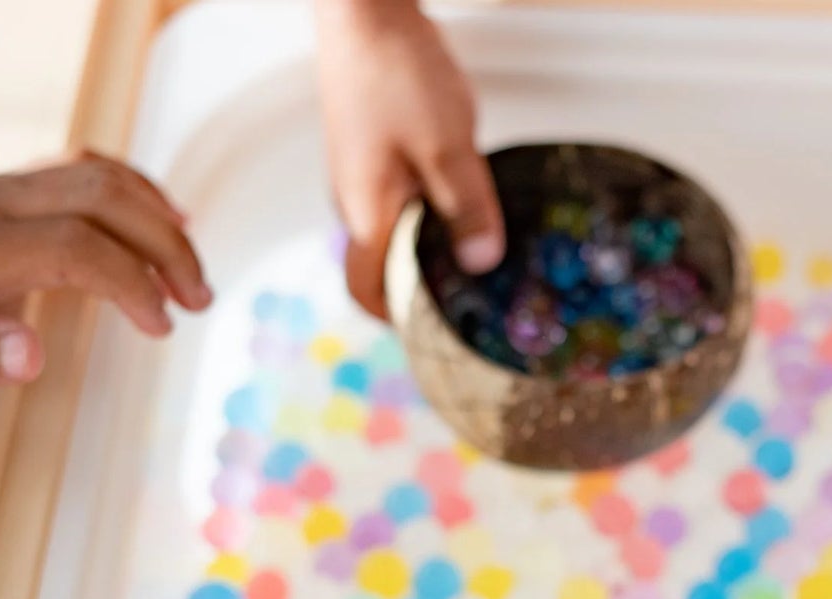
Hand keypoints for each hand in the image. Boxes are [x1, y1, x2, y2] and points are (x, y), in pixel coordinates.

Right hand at [316, 0, 502, 317]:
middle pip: (380, 263)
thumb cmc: (396, 71)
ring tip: (470, 247)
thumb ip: (468, 210)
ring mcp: (355, 170)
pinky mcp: (366, 145)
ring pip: (389, 226)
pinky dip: (422, 208)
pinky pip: (393, 194)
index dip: (396, 319)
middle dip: (419, 284)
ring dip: (424, 243)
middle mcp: (350, 198)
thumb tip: (480, 263)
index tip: (431, 333)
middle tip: (465, 294)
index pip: (367, 290)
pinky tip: (456, 193)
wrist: (363, 10)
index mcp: (365, 212)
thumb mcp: (449, 148)